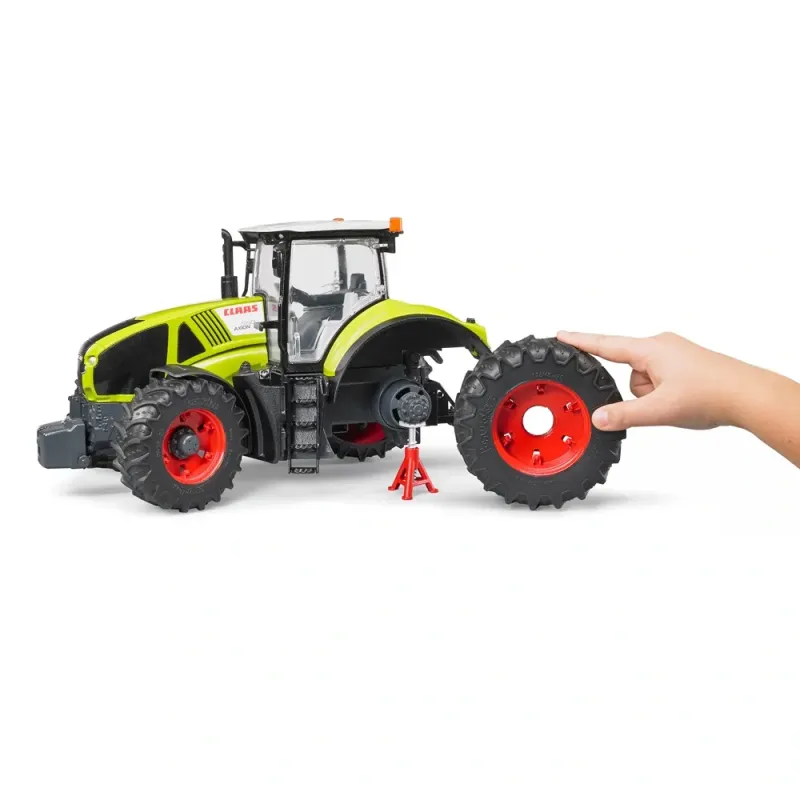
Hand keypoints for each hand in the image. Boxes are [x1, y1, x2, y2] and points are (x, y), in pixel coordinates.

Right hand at [556, 331, 753, 430]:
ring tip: (678, 403)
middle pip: (627, 371)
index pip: (605, 344)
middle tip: (660, 403)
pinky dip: (664, 393)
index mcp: (650, 349)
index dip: (580, 341)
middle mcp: (660, 345)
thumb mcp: (660, 410)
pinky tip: (683, 400)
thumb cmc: (711, 395)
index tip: (560, 335)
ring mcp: (673, 353)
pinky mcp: (683, 363)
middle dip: (636, 393)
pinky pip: (658, 380)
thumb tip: (599, 418)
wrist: (749, 396)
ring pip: (643, 379)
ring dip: (652, 396)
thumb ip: (625, 415)